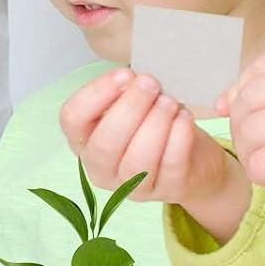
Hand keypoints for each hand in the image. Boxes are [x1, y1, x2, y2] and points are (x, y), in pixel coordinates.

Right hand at [59, 67, 248, 237]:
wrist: (192, 159)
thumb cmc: (153, 125)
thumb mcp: (130, 106)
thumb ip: (123, 93)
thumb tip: (132, 80)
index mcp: (82, 140)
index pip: (72, 118)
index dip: (96, 93)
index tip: (123, 74)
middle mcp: (100, 167)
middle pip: (105, 143)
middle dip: (130, 107)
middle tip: (150, 83)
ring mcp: (131, 186)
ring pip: (137, 159)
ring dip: (155, 123)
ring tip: (169, 101)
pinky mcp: (166, 190)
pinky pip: (170, 165)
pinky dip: (178, 137)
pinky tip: (184, 118)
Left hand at [225, 50, 264, 241]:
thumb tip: (222, 100)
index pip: (263, 66)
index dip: (242, 89)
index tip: (242, 112)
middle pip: (249, 97)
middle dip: (240, 124)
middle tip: (256, 146)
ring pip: (249, 129)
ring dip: (249, 152)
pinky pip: (258, 162)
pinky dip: (259, 174)